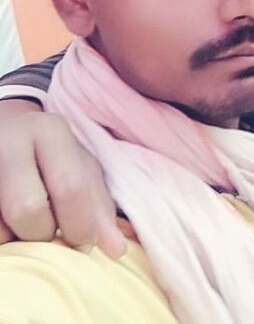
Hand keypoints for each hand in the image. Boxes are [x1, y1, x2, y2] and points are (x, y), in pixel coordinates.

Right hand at [0, 99, 125, 257]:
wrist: (6, 131)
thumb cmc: (51, 154)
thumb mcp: (80, 167)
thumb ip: (98, 205)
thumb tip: (116, 249)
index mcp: (49, 132)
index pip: (69, 187)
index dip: (80, 225)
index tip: (84, 241)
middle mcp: (11, 142)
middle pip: (27, 210)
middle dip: (44, 233)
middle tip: (50, 230)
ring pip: (1, 229)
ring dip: (19, 239)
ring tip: (29, 222)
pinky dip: (4, 238)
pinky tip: (11, 223)